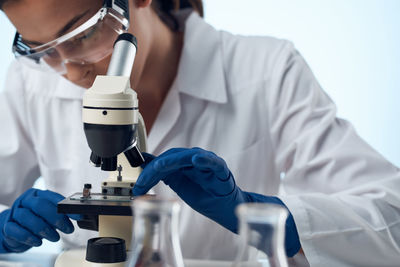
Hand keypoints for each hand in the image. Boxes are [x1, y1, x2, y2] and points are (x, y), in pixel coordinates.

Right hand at [0, 188, 79, 252]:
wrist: (16, 229)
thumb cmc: (36, 219)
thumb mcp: (49, 214)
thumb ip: (61, 213)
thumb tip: (77, 216)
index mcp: (38, 194)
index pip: (53, 198)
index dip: (67, 208)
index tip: (78, 216)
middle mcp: (25, 201)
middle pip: (40, 205)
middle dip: (56, 218)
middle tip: (67, 229)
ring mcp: (15, 213)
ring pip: (27, 217)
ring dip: (44, 229)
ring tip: (55, 237)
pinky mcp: (8, 226)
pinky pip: (17, 231)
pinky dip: (30, 237)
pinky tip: (39, 242)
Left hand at [133, 147, 300, 256]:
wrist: (223, 207)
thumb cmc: (204, 193)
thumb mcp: (178, 184)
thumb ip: (162, 173)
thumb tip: (143, 162)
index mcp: (183, 162)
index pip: (162, 161)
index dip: (148, 172)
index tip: (138, 186)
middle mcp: (194, 159)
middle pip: (172, 157)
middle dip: (155, 169)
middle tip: (143, 182)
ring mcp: (208, 163)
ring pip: (188, 156)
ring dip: (173, 160)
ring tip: (160, 166)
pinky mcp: (221, 171)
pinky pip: (214, 163)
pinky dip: (206, 160)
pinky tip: (196, 160)